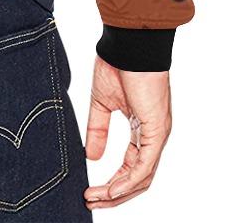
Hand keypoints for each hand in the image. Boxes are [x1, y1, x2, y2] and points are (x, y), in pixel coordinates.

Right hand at [84, 56, 171, 209]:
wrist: (128, 45)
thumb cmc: (118, 64)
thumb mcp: (102, 103)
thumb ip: (98, 130)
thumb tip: (92, 156)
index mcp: (143, 129)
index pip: (131, 167)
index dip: (112, 183)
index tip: (91, 191)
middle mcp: (153, 136)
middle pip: (138, 179)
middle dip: (114, 195)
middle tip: (92, 202)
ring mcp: (157, 135)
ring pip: (143, 177)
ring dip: (119, 193)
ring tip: (97, 199)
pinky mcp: (156, 131)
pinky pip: (145, 166)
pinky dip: (128, 181)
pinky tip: (112, 190)